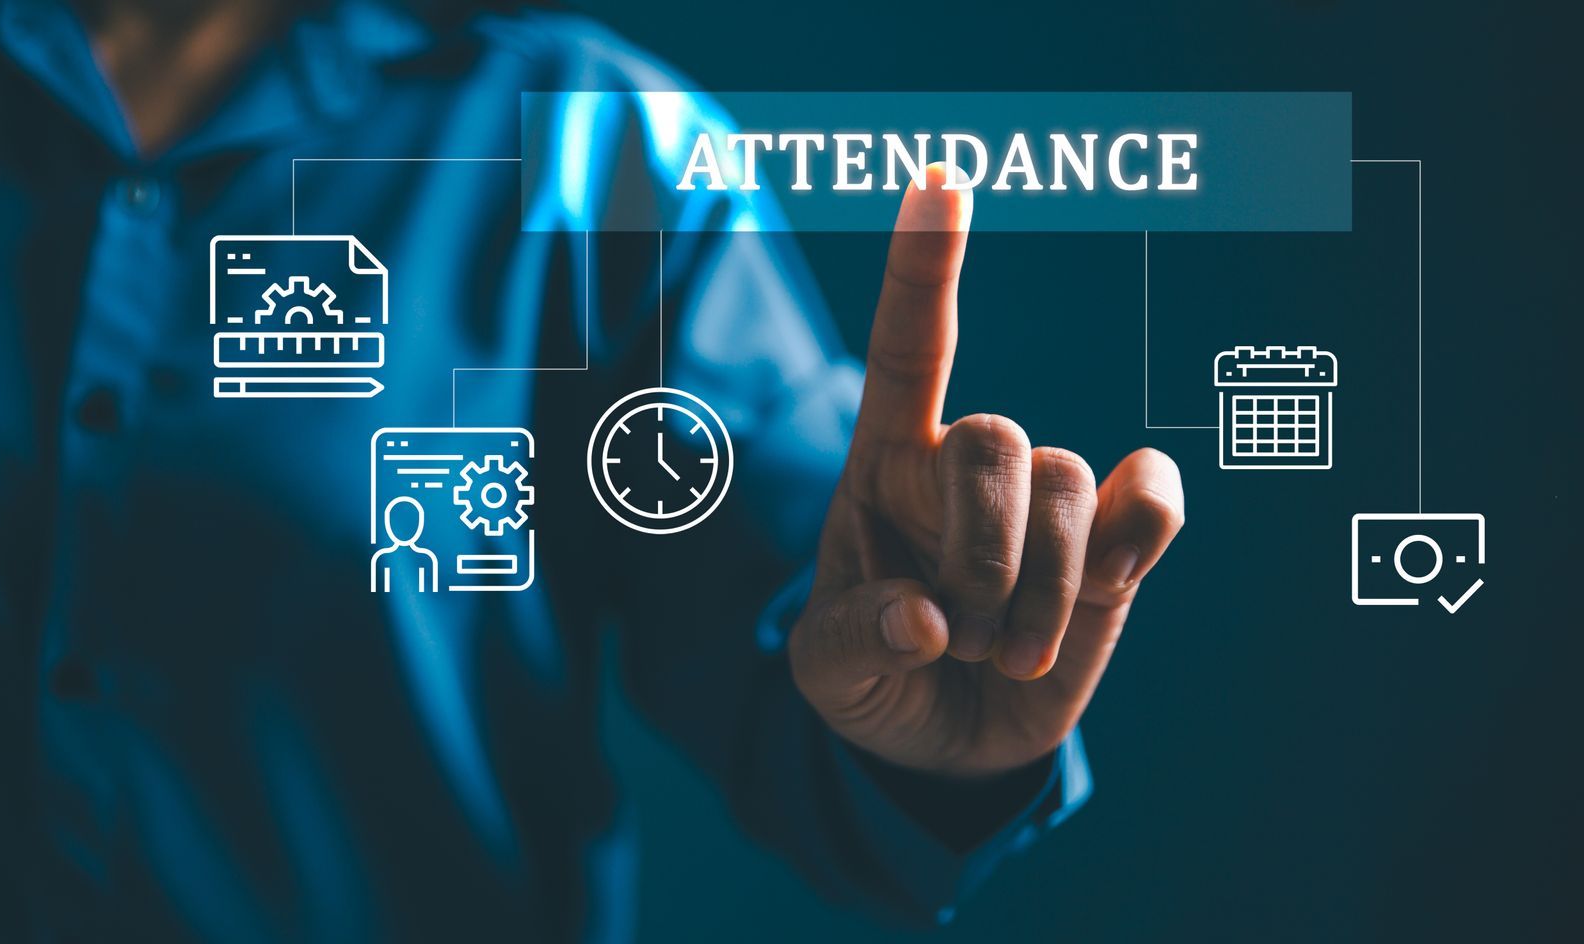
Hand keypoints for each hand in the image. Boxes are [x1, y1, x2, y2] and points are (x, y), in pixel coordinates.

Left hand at [789, 165, 1185, 780]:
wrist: (943, 743)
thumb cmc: (874, 678)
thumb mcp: (829, 673)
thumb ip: (857, 641)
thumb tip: (926, 621)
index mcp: (883, 464)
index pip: (909, 349)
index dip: (925, 267)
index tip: (940, 180)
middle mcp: (968, 462)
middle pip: (997, 439)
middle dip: (983, 554)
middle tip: (957, 636)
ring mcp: (1048, 498)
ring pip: (1070, 484)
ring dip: (1039, 598)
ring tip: (998, 652)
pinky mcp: (1116, 540)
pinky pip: (1154, 495)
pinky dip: (1137, 539)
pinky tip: (1101, 594)